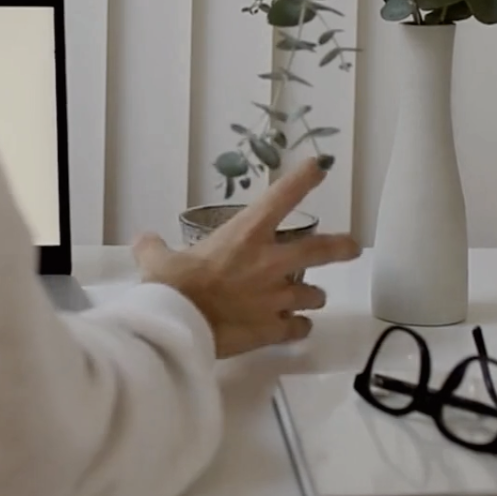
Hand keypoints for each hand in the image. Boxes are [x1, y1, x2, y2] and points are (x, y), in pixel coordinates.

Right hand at [132, 158, 359, 358]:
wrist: (179, 328)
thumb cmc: (172, 286)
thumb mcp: (157, 261)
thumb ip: (154, 248)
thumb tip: (144, 240)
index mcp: (245, 234)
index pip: (282, 197)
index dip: (304, 178)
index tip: (321, 166)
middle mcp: (270, 263)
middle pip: (321, 250)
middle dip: (341, 247)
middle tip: (352, 247)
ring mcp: (277, 298)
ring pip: (314, 295)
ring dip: (311, 295)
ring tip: (307, 298)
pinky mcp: (275, 329)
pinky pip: (299, 329)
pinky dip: (298, 328)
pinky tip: (292, 329)